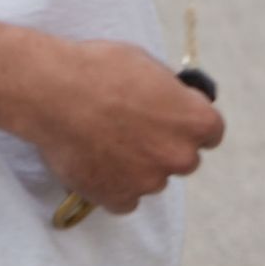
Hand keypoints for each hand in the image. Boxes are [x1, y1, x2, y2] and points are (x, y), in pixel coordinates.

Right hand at [22, 38, 225, 214]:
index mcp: (196, 121)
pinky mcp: (117, 198)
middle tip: (134, 132)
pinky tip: (96, 164)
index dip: (190, 126)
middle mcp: (180, 156)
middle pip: (183, 158)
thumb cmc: (101, 70)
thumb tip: (172, 101)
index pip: (211, 132)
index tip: (174, 122)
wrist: (53, 93)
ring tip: (105, 143)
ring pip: (151, 179)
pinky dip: (113, 186)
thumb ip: (170, 94)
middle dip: (164, 147)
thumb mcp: (150, 67)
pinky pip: (124, 198)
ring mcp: (149, 181)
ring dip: (137, 167)